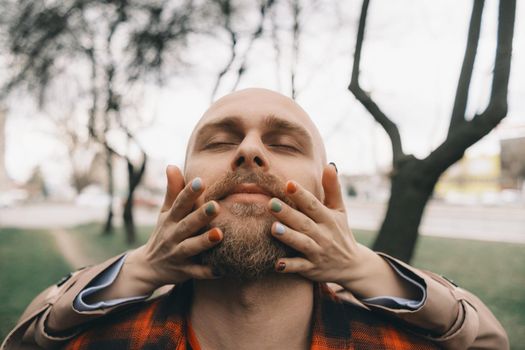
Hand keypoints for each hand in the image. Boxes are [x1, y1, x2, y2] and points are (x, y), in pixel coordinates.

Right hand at [127, 165, 222, 292]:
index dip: (188, 193)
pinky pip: (197, 272)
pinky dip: (208, 272)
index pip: (179, 204)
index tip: (200, 181)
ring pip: (191, 248)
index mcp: (170, 219)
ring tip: (219, 234)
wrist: (148, 267)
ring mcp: (177, 255)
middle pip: (187, 225)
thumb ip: (173, 191)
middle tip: (216, 206)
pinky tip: (223, 268)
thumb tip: (172, 165)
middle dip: (200, 216)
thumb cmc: (164, 232)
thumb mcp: (165, 212)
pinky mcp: (184, 272)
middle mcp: (173, 236)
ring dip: (204, 242)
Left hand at [267, 164, 361, 285]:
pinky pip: (300, 267)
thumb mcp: (340, 210)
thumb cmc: (340, 232)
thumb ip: (333, 188)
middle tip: (270, 203)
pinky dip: (290, 266)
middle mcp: (324, 235)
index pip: (313, 205)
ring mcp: (318, 253)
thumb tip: (329, 165)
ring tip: (273, 228)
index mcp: (328, 219)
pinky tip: (277, 264)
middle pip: (304, 223)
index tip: (289, 184)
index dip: (302, 195)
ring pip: (302, 244)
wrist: (352, 266)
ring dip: (288, 237)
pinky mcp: (312, 269)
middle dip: (288, 214)